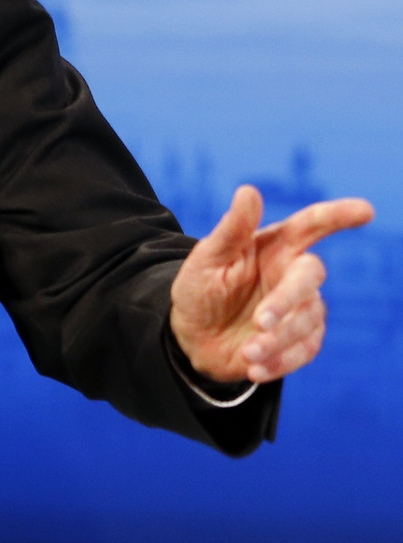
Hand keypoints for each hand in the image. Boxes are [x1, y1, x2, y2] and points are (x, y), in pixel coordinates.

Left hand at [171, 185, 373, 384]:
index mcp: (274, 246)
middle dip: (288, 300)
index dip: (337, 216)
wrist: (192, 337)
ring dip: (277, 339)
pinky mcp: (302, 341)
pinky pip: (303, 351)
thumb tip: (248, 191)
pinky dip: (279, 361)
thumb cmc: (200, 289)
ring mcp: (302, 308)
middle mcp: (293, 274)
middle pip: (311, 275)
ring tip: (246, 352)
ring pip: (307, 320)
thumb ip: (231, 229)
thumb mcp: (207, 259)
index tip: (365, 210)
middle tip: (260, 321)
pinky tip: (254, 367)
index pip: (310, 225)